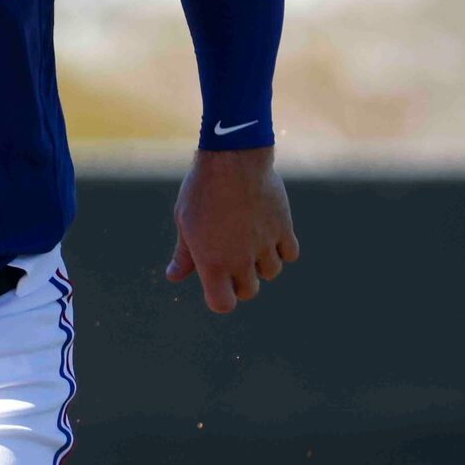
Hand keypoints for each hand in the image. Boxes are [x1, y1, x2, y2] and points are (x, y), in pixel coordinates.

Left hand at [166, 145, 298, 313]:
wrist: (232, 160)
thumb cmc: (201, 190)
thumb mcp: (185, 222)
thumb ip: (184, 254)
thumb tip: (173, 276)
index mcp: (212, 263)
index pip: (223, 304)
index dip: (221, 298)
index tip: (217, 283)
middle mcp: (240, 260)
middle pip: (249, 291)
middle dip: (241, 280)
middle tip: (232, 256)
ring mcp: (264, 245)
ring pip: (272, 272)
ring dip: (263, 263)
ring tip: (250, 239)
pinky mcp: (284, 227)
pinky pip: (290, 253)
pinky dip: (282, 249)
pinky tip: (269, 233)